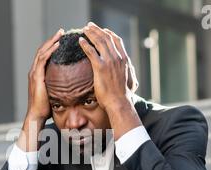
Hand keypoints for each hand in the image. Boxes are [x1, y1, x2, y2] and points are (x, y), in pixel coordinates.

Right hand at [27, 28, 63, 121]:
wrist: (37, 116)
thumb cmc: (46, 108)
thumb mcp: (53, 94)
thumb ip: (59, 87)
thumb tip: (71, 86)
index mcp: (37, 75)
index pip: (44, 56)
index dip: (52, 47)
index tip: (61, 40)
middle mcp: (34, 72)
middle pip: (42, 50)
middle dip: (52, 40)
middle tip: (61, 32)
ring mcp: (34, 73)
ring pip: (42, 52)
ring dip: (51, 42)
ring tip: (60, 34)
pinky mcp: (36, 77)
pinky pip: (43, 59)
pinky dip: (50, 51)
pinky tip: (58, 45)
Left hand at [79, 22, 141, 139]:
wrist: (119, 102)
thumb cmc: (123, 95)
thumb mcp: (130, 81)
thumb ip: (129, 74)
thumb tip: (130, 74)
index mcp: (124, 59)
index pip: (117, 40)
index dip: (109, 33)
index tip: (102, 30)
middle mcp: (118, 58)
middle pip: (107, 38)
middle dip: (98, 30)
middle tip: (89, 26)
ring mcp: (109, 61)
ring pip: (99, 42)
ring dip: (91, 33)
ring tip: (84, 29)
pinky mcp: (100, 67)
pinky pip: (91, 52)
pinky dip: (85, 44)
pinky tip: (80, 41)